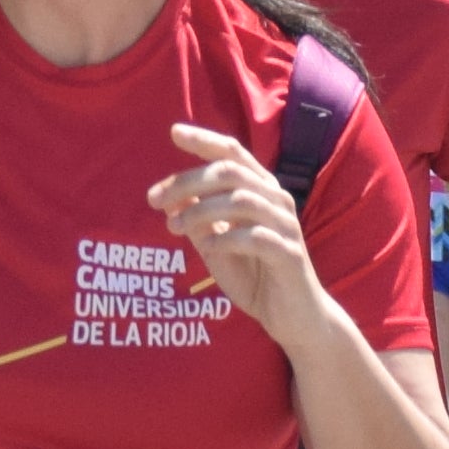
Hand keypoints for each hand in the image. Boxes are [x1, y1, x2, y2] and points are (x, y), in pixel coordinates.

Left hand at [151, 123, 317, 338]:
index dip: (204, 140)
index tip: (174, 132)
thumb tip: (168, 198)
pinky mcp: (289, 255)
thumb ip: (197, 220)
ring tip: (175, 227)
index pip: (233, 153)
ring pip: (242, 200)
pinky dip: (226, 239)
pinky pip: (256, 237)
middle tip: (155, 201)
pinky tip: (207, 247)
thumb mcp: (215, 245)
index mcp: (260, 191)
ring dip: (200, 210)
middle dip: (187, 181)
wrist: (293, 317)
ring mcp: (286, 226)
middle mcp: (276, 201)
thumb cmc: (255, 276)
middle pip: (229, 172)